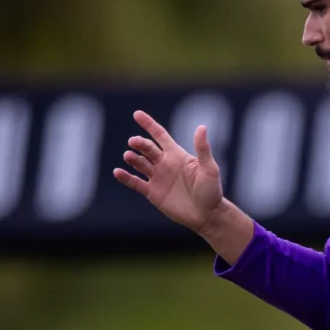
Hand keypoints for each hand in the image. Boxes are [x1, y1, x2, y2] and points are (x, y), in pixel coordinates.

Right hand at [114, 110, 230, 236]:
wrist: (207, 215)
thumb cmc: (211, 190)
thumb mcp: (209, 168)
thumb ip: (203, 149)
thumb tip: (202, 127)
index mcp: (176, 154)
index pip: (159, 135)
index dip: (149, 124)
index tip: (137, 114)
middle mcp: (164, 163)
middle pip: (147, 149)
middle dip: (140, 144)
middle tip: (134, 142)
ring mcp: (157, 178)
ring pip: (140, 164)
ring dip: (133, 159)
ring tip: (129, 156)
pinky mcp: (153, 193)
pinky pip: (136, 183)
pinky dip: (126, 178)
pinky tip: (117, 172)